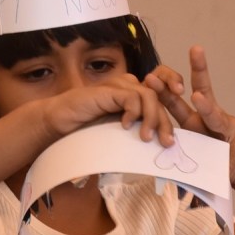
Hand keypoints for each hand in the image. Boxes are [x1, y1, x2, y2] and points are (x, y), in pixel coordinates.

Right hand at [34, 75, 174, 147]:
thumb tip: (160, 148)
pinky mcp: (109, 90)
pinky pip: (132, 97)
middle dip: (165, 122)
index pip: (161, 86)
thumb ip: (136, 132)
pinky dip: (133, 112)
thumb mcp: (118, 132)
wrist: (59, 122)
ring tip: (145, 138)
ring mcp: (118, 86)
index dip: (172, 91)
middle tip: (166, 143)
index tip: (176, 109)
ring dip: (151, 118)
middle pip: (159, 97)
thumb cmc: (85, 128)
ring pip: (149, 96)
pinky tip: (125, 126)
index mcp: (133, 93)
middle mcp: (128, 86)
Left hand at [153, 46, 234, 187]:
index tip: (149, 77)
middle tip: (195, 50)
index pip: (176, 101)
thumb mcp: (193, 159)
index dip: (164, 90)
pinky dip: (227, 160)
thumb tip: (149, 158)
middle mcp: (212, 118)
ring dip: (206, 107)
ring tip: (197, 97)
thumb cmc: (217, 164)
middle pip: (204, 90)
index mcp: (194, 122)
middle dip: (199, 69)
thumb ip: (178, 155)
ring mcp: (232, 126)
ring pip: (216, 116)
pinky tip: (227, 168)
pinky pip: (232, 149)